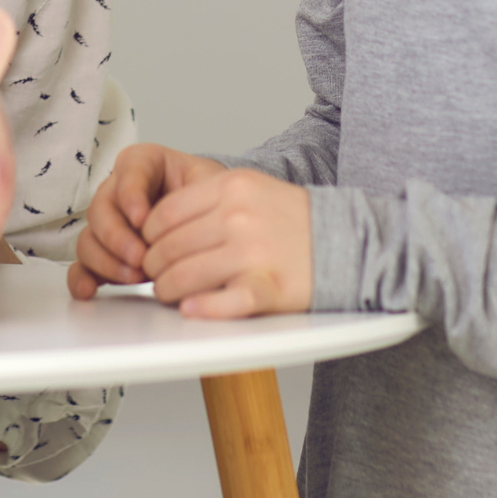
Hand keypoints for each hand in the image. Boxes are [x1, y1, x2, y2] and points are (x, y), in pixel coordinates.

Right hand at [68, 143, 226, 297]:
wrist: (217, 223)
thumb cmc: (215, 200)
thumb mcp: (215, 186)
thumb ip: (206, 193)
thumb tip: (196, 221)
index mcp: (144, 164)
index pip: (129, 170)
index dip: (131, 195)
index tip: (142, 219)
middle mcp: (120, 191)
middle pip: (101, 208)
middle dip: (118, 236)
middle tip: (141, 257)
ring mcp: (110, 223)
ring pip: (90, 237)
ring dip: (107, 259)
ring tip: (135, 277)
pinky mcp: (106, 252)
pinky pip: (84, 263)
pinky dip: (82, 277)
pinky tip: (88, 289)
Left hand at [140, 167, 311, 317]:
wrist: (349, 240)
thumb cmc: (293, 219)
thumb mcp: (249, 188)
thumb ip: (204, 200)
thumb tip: (154, 223)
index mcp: (230, 188)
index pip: (164, 214)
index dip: (146, 237)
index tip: (147, 247)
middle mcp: (239, 217)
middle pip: (169, 248)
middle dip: (153, 267)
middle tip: (154, 276)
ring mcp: (254, 253)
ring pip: (185, 276)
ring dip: (167, 290)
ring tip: (169, 294)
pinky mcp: (270, 288)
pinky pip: (223, 303)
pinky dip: (201, 309)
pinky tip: (190, 309)